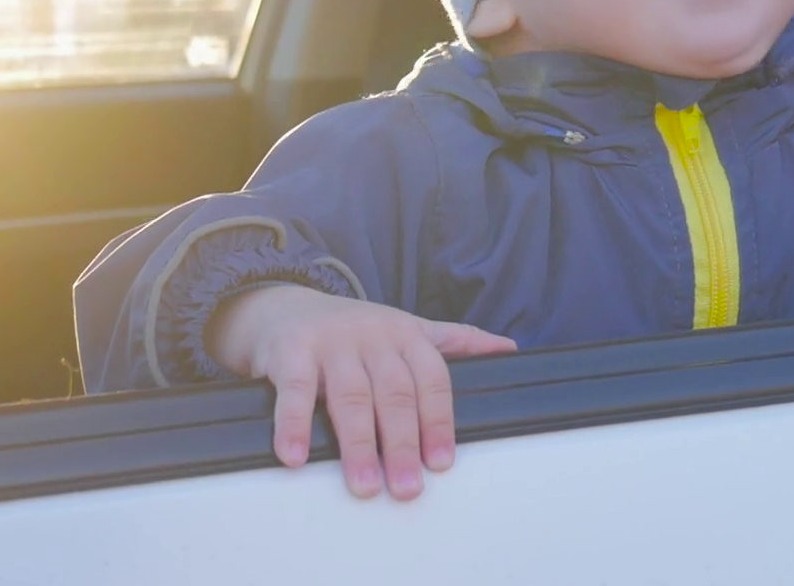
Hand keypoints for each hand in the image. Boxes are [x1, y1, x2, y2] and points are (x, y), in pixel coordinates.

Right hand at [206, 285, 516, 499]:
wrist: (284, 306)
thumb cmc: (354, 332)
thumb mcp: (406, 329)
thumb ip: (453, 341)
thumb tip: (508, 348)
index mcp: (406, 335)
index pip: (431, 380)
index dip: (438, 422)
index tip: (441, 463)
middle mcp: (373, 335)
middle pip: (394, 393)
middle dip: (403, 443)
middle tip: (407, 487)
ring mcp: (331, 342)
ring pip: (350, 396)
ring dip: (358, 444)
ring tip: (364, 485)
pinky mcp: (291, 350)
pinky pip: (295, 391)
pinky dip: (294, 424)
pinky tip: (295, 456)